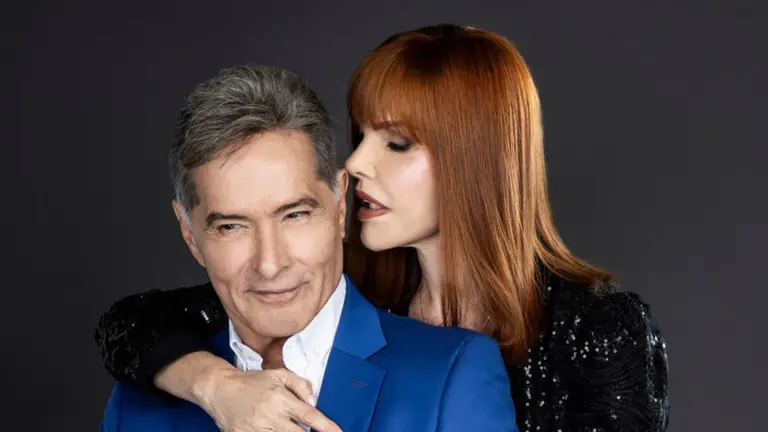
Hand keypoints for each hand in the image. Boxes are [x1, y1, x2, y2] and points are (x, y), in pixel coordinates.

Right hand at [198, 367, 341, 431]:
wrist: (219, 389)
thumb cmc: (253, 381)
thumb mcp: (278, 374)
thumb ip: (300, 385)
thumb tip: (314, 402)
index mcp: (281, 399)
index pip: (309, 416)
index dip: (326, 426)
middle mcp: (270, 416)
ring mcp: (256, 429)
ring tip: (289, 427)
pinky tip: (275, 430)